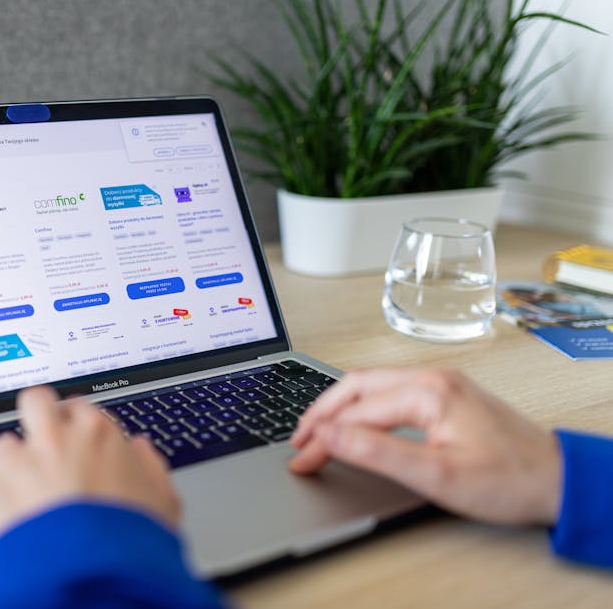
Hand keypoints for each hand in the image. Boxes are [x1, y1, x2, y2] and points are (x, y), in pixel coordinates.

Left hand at [0, 386, 179, 555]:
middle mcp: (53, 439)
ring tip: (21, 503)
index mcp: (97, 435)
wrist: (95, 581)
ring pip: (0, 447)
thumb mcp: (161, 503)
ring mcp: (14, 464)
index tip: (75, 443)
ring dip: (8, 470)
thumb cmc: (133, 546)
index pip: (79, 408)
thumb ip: (149, 468)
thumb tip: (138, 452)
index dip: (75, 426)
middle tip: (40, 447)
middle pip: (34, 402)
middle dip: (35, 418)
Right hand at [289, 368, 560, 525]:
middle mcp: (432, 376)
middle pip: (357, 385)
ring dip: (340, 407)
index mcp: (428, 390)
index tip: (301, 460)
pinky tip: (354, 422)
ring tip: (315, 432)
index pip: (356, 410)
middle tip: (297, 442)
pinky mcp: (446, 394)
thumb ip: (377, 452)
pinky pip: (390, 391)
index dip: (322, 436)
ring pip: (372, 385)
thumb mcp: (436, 474)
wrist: (558, 480)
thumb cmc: (509, 480)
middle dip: (322, 413)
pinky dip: (362, 407)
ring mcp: (440, 382)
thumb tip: (329, 435)